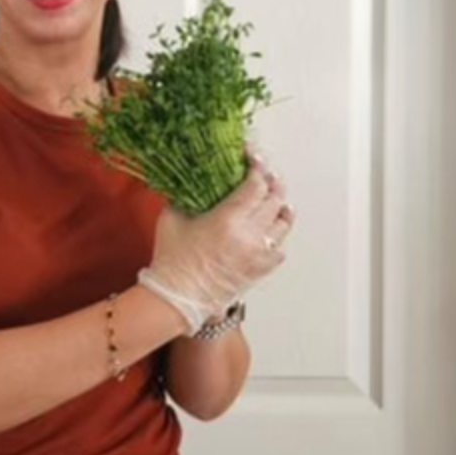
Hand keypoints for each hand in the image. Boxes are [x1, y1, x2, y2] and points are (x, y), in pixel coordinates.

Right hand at [139, 152, 295, 332]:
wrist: (177, 298)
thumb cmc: (172, 261)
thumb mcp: (173, 217)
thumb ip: (186, 195)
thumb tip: (192, 180)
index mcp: (228, 220)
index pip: (257, 184)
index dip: (258, 166)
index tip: (253, 156)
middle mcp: (249, 236)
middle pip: (275, 199)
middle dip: (271, 182)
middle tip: (265, 173)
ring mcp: (258, 255)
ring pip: (283, 224)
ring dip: (280, 207)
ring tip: (275, 200)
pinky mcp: (260, 271)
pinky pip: (279, 249)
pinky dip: (276, 237)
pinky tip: (269, 231)